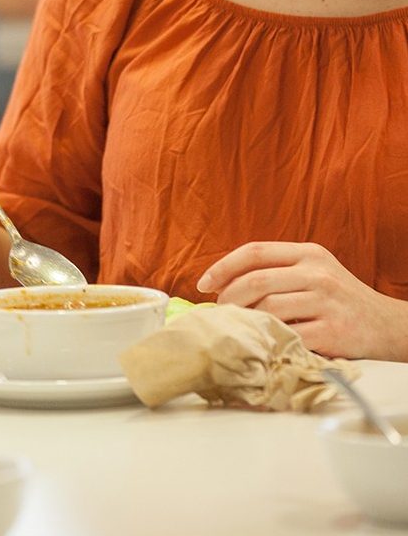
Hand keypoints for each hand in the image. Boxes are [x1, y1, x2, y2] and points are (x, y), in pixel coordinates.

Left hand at [197, 240, 407, 359]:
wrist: (391, 326)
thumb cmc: (341, 299)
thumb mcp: (315, 270)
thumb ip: (278, 270)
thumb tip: (225, 282)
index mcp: (307, 253)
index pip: (253, 252)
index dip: (222, 267)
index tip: (204, 284)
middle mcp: (317, 273)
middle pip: (255, 281)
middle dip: (228, 298)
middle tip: (219, 312)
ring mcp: (326, 302)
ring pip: (268, 309)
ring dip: (246, 320)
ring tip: (241, 327)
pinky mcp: (333, 332)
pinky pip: (288, 335)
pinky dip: (271, 339)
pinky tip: (266, 341)